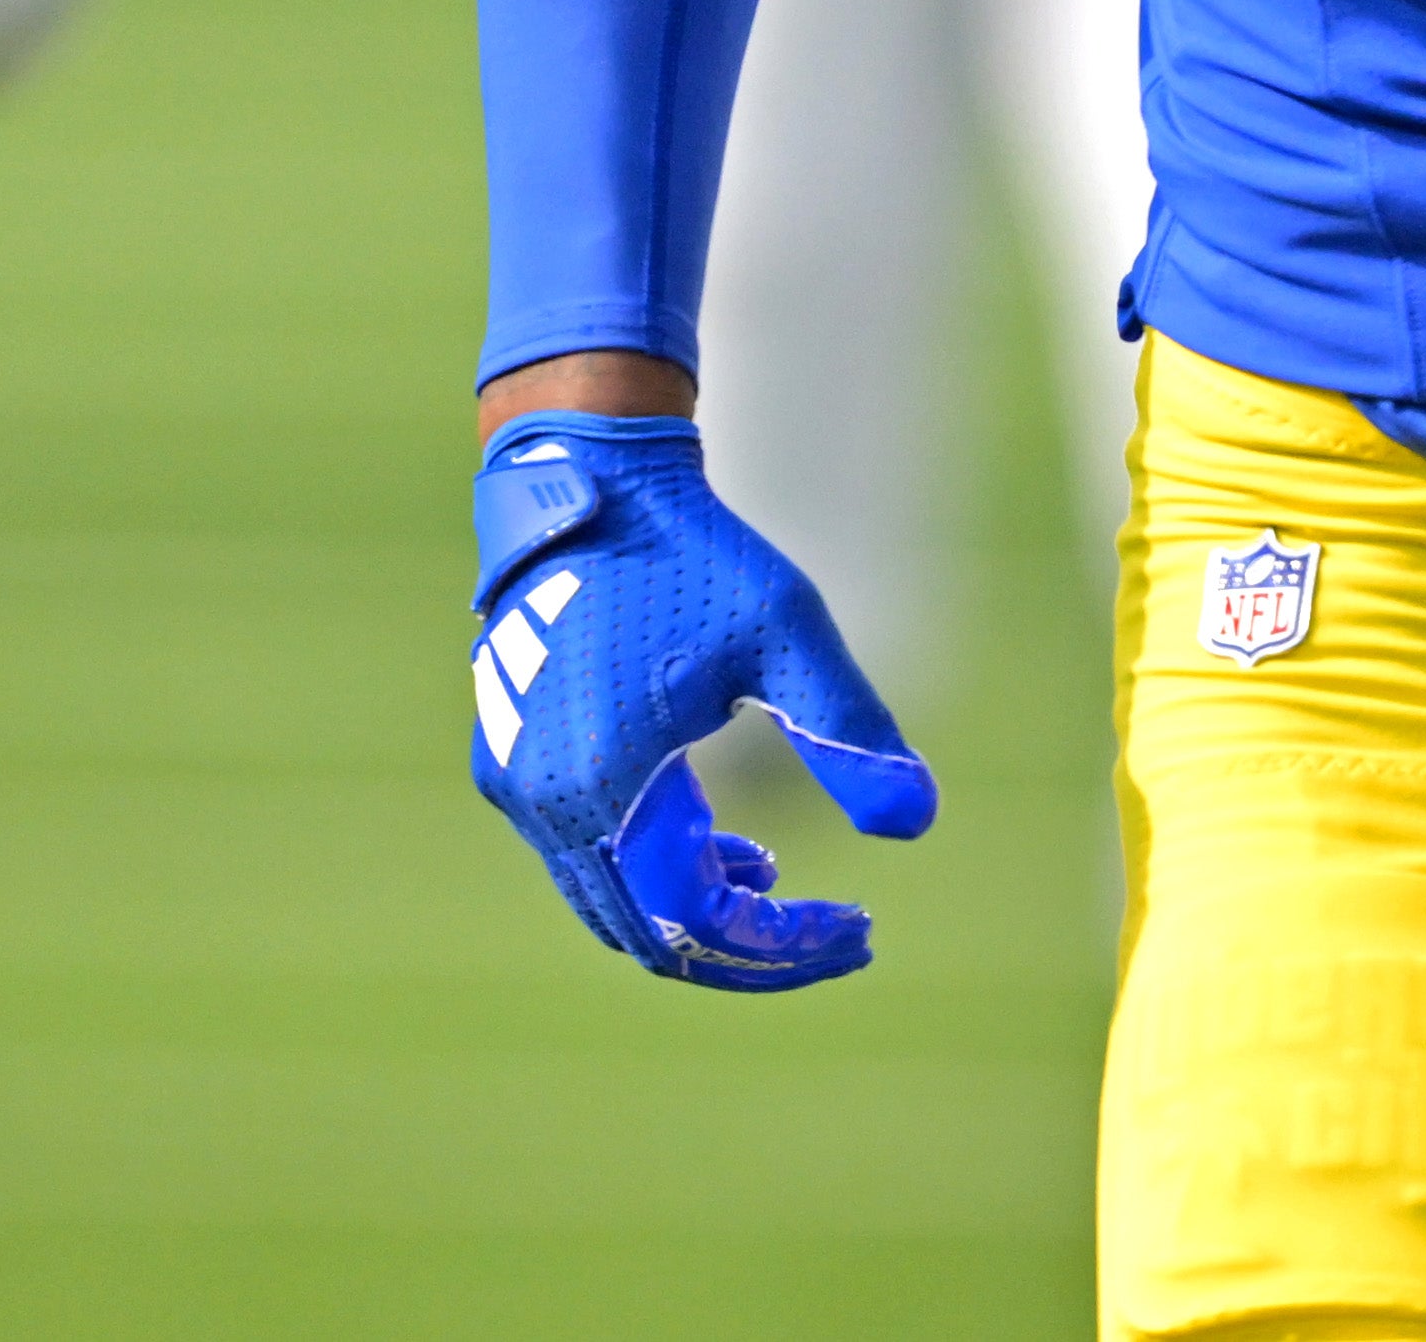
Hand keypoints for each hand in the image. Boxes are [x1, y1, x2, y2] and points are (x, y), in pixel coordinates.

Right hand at [465, 412, 935, 990]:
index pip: (701, 921)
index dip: (786, 945)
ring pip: (612, 903)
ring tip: (772, 876)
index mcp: (607, 785)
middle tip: (835, 929)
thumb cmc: (692, 550)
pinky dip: (652, 869)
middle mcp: (547, 803)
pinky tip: (717, 837)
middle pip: (651, 935)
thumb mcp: (788, 633)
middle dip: (748, 946)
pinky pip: (584, 858)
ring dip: (697, 908)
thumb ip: (849, 731)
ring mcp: (517, 785)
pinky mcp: (510, 759)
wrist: (591, 478)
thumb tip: (915, 821)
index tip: (862, 926)